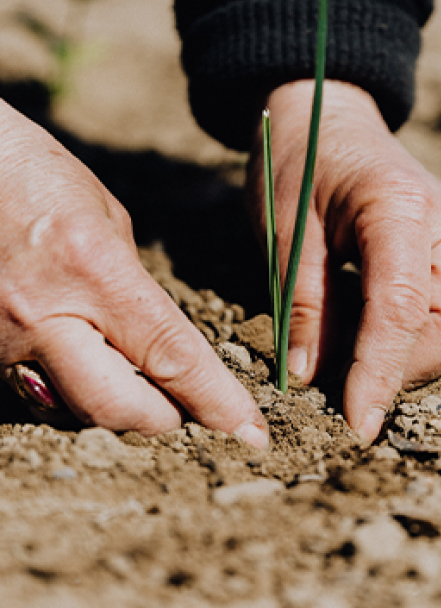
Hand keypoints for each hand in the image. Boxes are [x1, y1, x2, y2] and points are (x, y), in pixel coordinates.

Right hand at [0, 101, 267, 446]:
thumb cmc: (35, 176)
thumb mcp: (106, 220)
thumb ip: (135, 291)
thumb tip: (159, 346)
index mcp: (93, 269)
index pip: (170, 355)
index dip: (216, 401)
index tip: (249, 431)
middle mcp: (44, 315)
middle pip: (118, 408)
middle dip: (164, 420)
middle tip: (184, 409)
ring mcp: (2, 341)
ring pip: (74, 412)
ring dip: (117, 411)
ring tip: (137, 387)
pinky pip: (36, 398)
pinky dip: (71, 396)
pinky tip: (86, 371)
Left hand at [247, 80, 440, 442]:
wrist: (323, 116)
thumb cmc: (295, 162)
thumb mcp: (283, 229)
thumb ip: (303, 303)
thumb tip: (310, 378)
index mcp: (399, 206)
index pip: (404, 308)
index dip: (381, 374)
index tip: (358, 424)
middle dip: (409, 370)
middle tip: (351, 383)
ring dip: (418, 362)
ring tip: (359, 360)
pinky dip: (422, 345)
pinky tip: (377, 339)